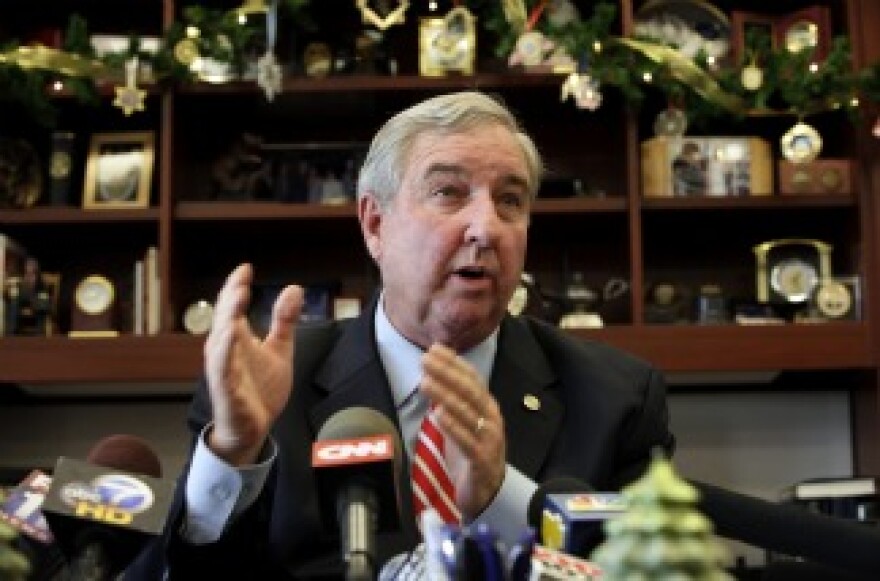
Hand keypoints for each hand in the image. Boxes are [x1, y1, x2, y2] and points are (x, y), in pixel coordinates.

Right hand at [204, 263, 302, 465]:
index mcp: (235, 338)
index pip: (231, 307)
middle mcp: (224, 350)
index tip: (245, 268)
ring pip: (220, 339)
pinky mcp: (226, 389)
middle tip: (241, 279)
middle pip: (223, 317)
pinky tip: (231, 335)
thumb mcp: (279, 348)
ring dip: (227, 317)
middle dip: (230, 297)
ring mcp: (223, 369)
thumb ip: (285, 320)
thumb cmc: (260, 389)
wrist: (254, 428)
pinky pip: (222, 368)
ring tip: (237, 297)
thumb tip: (294, 289)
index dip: (236, 286)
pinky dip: (225, 351)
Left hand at [420, 344, 505, 520]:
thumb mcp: (462, 422)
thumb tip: (432, 373)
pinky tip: (438, 415)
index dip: (454, 362)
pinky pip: (468, 441)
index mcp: (486, 407)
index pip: (472, 378)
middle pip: (469, 391)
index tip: (435, 349)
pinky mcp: (482, 460)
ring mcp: (489, 439)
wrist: (487, 493)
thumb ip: (451, 400)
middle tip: (425, 360)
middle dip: (447, 373)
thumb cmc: (471, 453)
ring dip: (445, 395)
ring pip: (467, 412)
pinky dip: (453, 427)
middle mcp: (491, 418)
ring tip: (425, 382)